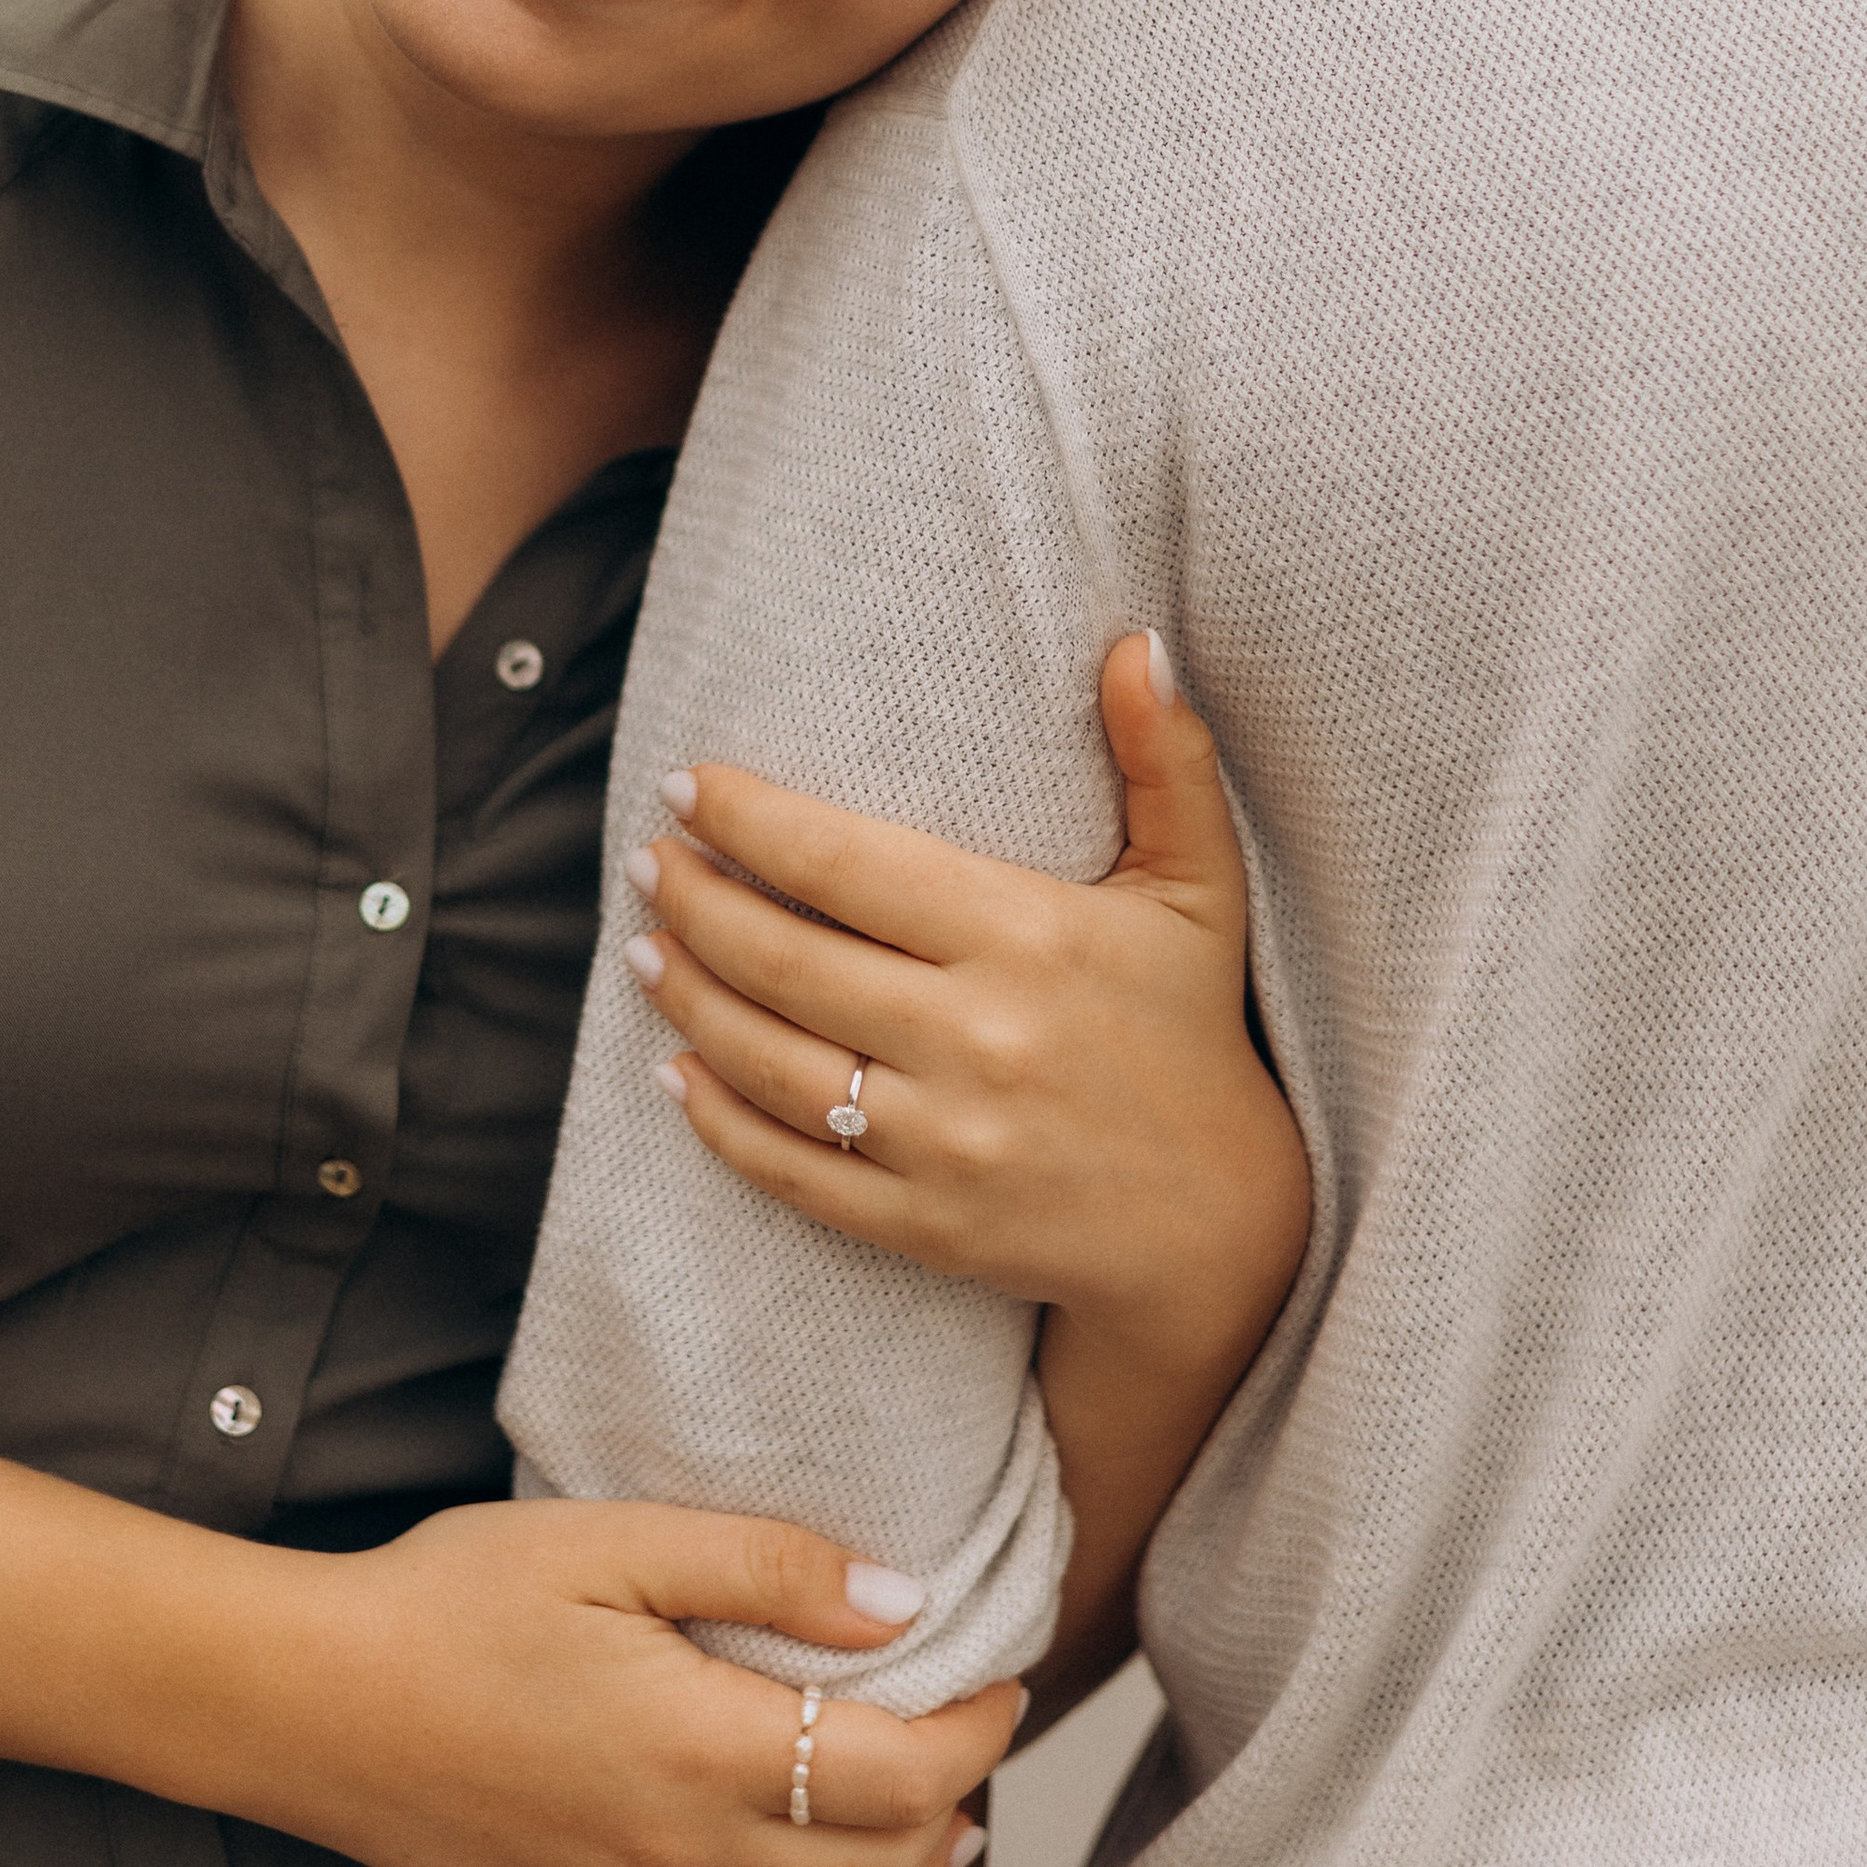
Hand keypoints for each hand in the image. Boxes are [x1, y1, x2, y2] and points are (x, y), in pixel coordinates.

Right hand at [251, 1495, 1021, 1866]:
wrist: (313, 1701)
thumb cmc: (454, 1600)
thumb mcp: (613, 1540)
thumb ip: (767, 1566)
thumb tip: (903, 1601)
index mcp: (703, 1747)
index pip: (904, 1773)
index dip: (977, 1729)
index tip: (999, 1672)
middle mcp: (684, 1855)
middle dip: (956, 1803)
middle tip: (971, 1732)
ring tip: (937, 1831)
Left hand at [625, 633, 1307, 1364]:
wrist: (1222, 1223)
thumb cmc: (1192, 1028)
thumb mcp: (1199, 886)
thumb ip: (1167, 759)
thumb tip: (1137, 642)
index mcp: (1028, 938)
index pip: (846, 863)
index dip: (748, 821)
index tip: (685, 787)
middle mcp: (976, 1038)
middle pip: (785, 959)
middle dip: (695, 901)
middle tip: (646, 862)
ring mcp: (945, 1139)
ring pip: (769, 1060)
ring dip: (686, 998)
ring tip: (643, 946)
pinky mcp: (924, 1224)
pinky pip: (791, 1168)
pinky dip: (717, 1118)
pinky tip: (676, 1069)